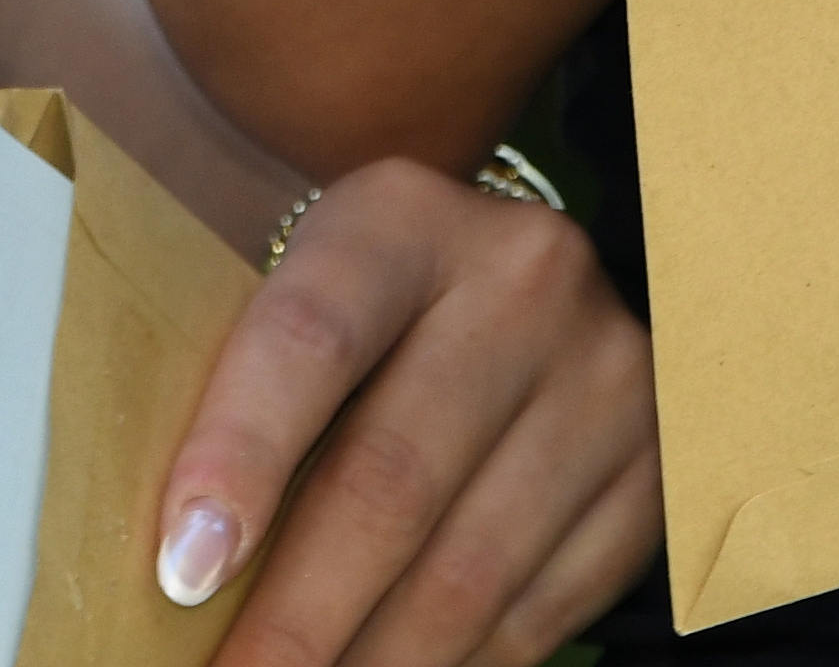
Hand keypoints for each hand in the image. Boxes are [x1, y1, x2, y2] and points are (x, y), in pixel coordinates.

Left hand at [146, 160, 653, 666]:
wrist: (519, 271)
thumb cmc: (366, 300)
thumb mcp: (302, 281)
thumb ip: (245, 390)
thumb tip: (184, 561)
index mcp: (402, 216)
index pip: (310, 340)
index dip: (241, 461)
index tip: (183, 576)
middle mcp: (522, 282)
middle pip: (393, 480)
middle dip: (300, 616)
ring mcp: (605, 378)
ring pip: (473, 569)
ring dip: (377, 660)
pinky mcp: (655, 471)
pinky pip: (545, 607)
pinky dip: (460, 664)